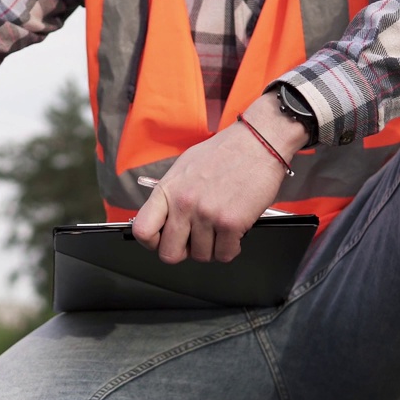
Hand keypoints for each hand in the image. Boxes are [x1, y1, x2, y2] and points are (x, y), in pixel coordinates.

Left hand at [131, 94, 304, 263]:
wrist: (257, 143)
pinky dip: (231, 248)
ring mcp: (207, 215)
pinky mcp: (231, 223)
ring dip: (212, 248)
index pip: (142, 230)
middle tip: (195, 240)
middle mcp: (184, 204)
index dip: (152, 243)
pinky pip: (226, 254)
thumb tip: (162, 220)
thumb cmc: (224, 153)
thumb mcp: (184, 168)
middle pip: (170, 254)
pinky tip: (233, 232)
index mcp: (168, 190)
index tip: (163, 241)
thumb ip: (171, 196)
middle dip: (184, 252)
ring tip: (219, 228)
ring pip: (202, 256)